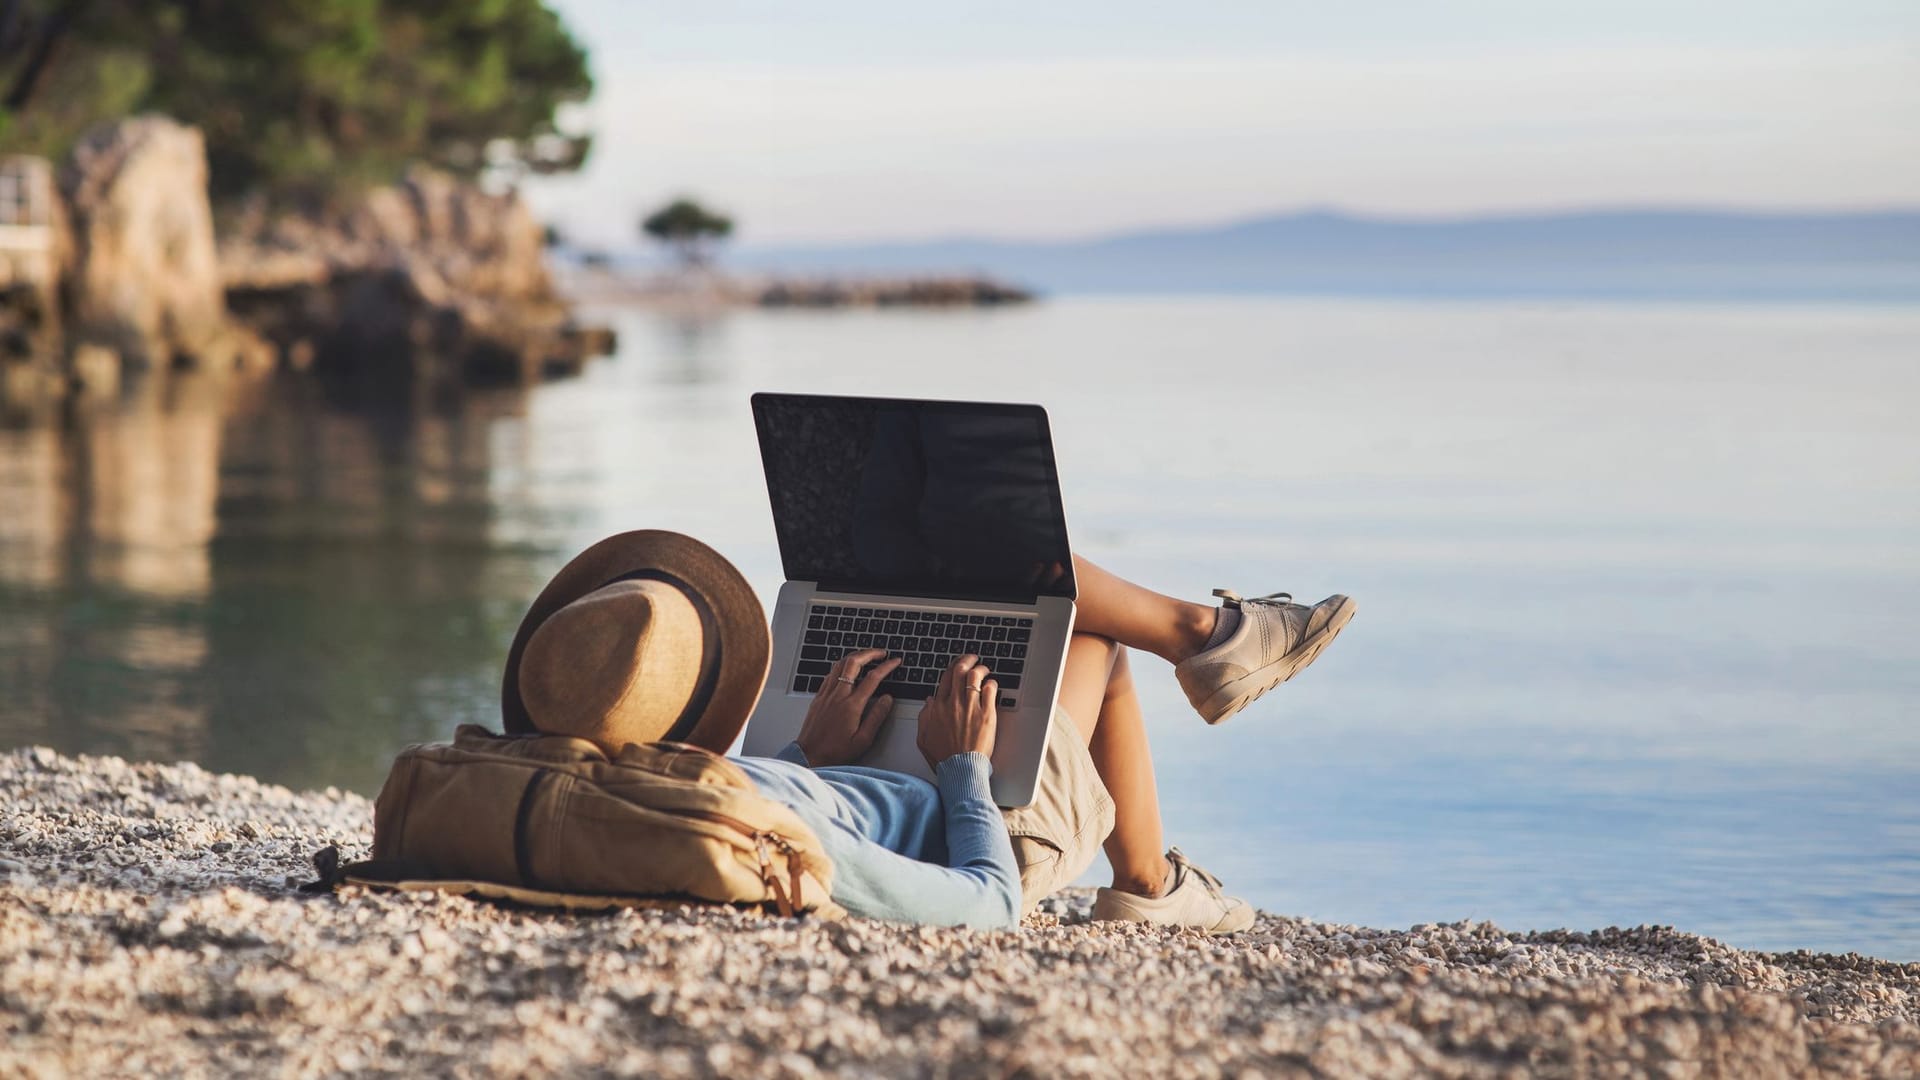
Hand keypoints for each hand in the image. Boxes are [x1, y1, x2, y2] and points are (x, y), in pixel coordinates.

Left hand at [794, 649, 899, 766]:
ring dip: (855, 656)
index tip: (895, 661)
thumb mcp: (863, 740)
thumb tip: (888, 698)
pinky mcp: (818, 697)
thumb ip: (877, 717)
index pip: (873, 678)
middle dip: (869, 653)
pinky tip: (846, 670)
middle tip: (881, 652)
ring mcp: (826, 694)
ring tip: (866, 657)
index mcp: (852, 706)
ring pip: (840, 664)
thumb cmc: (836, 752)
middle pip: (853, 662)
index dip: (887, 666)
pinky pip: (830, 674)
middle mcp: (838, 696)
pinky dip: (841, 666)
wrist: (809, 756)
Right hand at [916, 653, 997, 770]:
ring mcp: (970, 708)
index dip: (952, 667)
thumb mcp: (924, 737)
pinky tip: (991, 685)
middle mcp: (953, 704)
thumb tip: (929, 702)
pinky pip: (990, 690)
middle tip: (973, 658)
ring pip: (974, 676)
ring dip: (980, 668)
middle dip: (967, 660)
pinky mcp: (986, 714)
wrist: (960, 769)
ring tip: (984, 669)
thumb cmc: (944, 757)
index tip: (958, 664)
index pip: (945, 678)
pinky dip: (991, 683)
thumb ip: (924, 717)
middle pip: (959, 671)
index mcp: (938, 707)